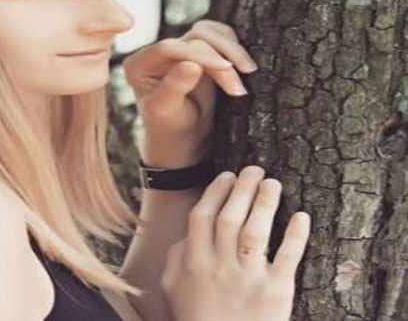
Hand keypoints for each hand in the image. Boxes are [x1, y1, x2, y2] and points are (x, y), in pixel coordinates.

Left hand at [122, 19, 258, 167]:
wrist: (185, 138)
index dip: (200, 54)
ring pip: (209, 32)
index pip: (170, 47)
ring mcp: (180, 49)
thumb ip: (174, 87)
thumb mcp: (166, 111)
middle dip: (221, 58)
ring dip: (232, 50)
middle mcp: (157, 52)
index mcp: (139, 64)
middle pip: (194, 37)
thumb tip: (191, 64)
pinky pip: (219, 36)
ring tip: (248, 72)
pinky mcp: (199, 50)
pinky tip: (244, 66)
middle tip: (238, 87)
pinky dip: (234, 47)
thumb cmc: (169, 128)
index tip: (226, 68)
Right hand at [159, 165, 310, 320]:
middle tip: (254, 170)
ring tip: (273, 183)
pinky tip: (301, 217)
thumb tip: (186, 235)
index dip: (215, 192)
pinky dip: (295, 236)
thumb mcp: (173, 289)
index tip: (227, 176)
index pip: (203, 217)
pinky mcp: (276, 292)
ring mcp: (248, 278)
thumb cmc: (198, 319)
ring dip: (265, 203)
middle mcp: (220, 266)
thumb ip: (176, 259)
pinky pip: (287, 258)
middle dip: (242, 189)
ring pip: (255, 231)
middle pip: (230, 217)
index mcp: (194, 262)